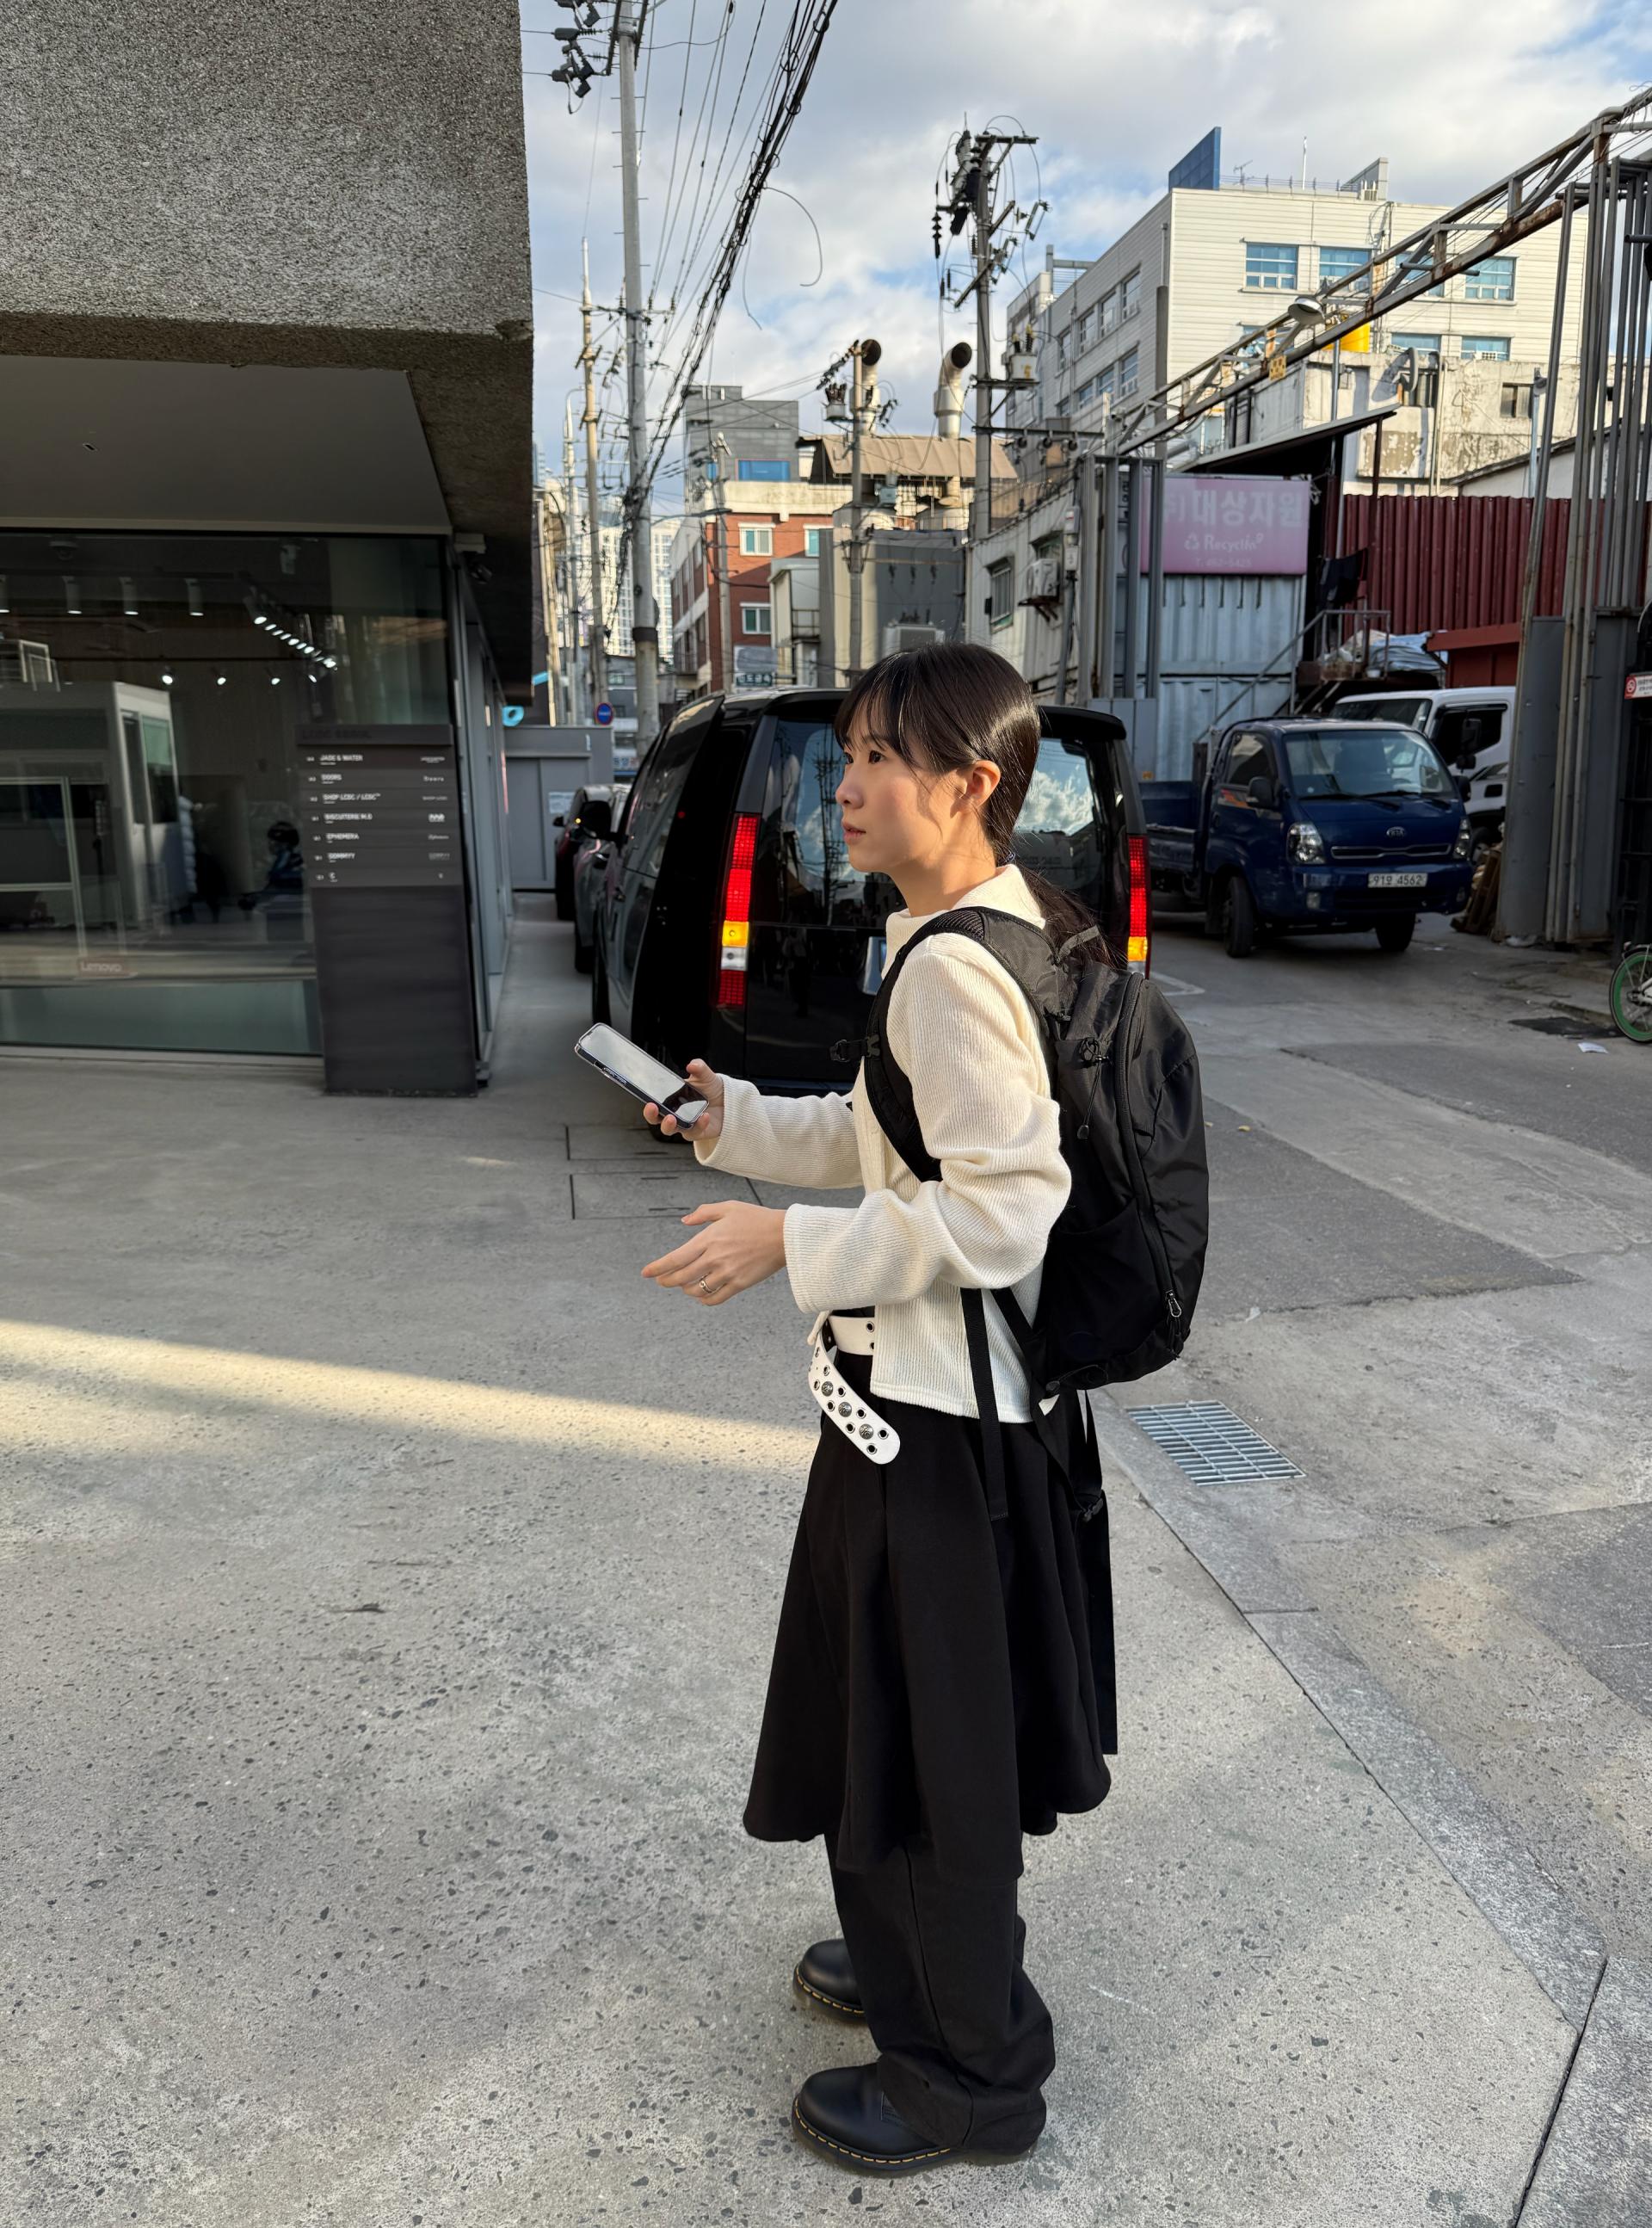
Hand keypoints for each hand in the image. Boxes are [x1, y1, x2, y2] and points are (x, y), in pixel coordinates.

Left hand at [641, 1201, 787, 1306]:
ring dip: (686, 1289)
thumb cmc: (756, 1218)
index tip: (646, 1273)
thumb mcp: (728, 1207)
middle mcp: (715, 1258)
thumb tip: (684, 1221)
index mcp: (709, 1238)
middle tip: (661, 1281)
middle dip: (667, 1281)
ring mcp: (727, 1273)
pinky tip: (701, 1295)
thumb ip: (703, 1213)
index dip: (658, 1268)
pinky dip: (704, 1300)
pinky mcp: (739, 1284)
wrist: (784, 1235)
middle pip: (681, 1277)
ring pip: (696, 1290)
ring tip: (684, 1286)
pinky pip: (715, 1298)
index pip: (675, 1258)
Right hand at [643, 1058, 723, 1143]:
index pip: (654, 1104)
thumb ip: (699, 1067)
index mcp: (671, 1099)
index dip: (648, 1104)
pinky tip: (704, 1116)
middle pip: (656, 1119)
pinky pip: (694, 1132)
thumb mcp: (705, 1075)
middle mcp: (674, 1113)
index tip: (648, 1100)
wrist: (728, 1101)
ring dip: (668, 1125)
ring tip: (672, 1118)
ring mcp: (684, 1124)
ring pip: (670, 1130)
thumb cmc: (710, 1089)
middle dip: (651, 1115)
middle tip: (652, 1107)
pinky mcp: (697, 1132)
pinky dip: (698, 1125)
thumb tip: (692, 1065)